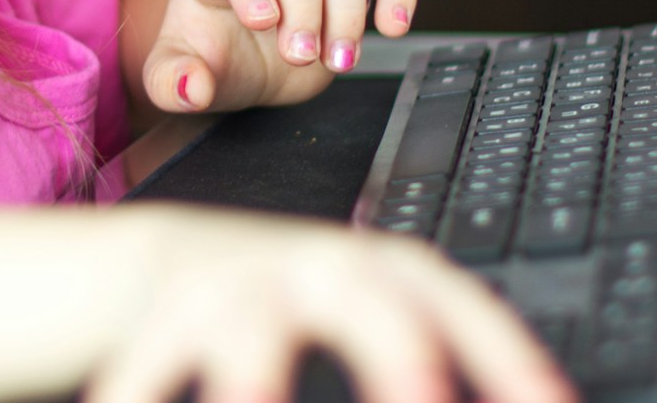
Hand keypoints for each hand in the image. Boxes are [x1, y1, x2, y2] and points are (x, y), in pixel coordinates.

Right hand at [89, 205, 579, 402]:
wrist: (176, 266)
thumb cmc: (313, 311)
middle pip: (370, 303)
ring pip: (251, 333)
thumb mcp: (379, 319)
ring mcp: (240, 289)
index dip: (510, 360)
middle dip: (404, 363)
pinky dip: (146, 394)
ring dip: (258, 387)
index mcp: (391, 272)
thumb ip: (441, 357)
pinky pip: (152, 369)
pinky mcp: (166, 318)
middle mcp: (319, 271)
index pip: (463, 308)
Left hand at [144, 0, 417, 112]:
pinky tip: (394, 25)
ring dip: (345, 9)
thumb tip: (192, 86)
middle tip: (300, 57)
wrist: (244, 64)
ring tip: (338, 61)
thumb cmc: (208, 58)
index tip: (262, 21)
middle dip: (302, 4)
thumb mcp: (174, 75)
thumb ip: (172, 80)